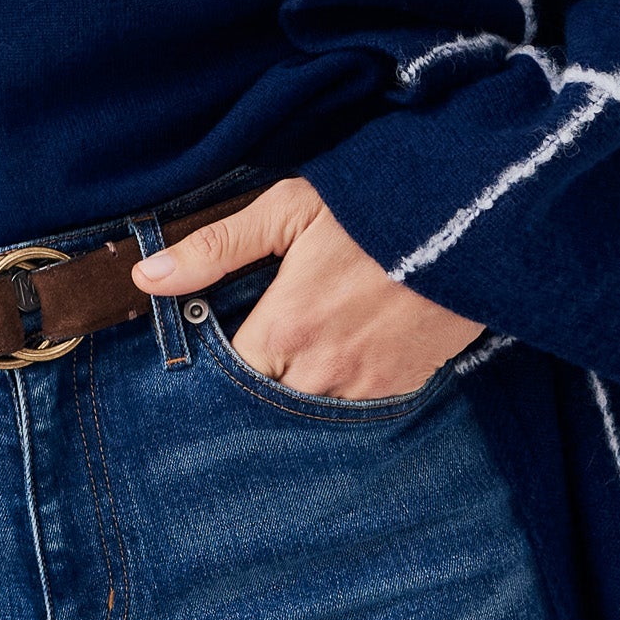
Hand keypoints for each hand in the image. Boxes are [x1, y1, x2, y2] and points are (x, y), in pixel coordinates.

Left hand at [129, 176, 485, 398]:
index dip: (222, 361)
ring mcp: (369, 385)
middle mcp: (324, 370)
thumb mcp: (288, 210)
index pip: (231, 375)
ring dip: (303, 388)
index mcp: (287, 326)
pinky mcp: (407, 386)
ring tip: (305, 350)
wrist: (471, 216)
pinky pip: (360, 410)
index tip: (224, 339)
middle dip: (261, 381)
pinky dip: (346, 390)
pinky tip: (345, 355)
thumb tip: (148, 277)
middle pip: (269, 403)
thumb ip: (216, 248)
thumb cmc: (371, 205)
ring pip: (314, 414)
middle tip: (267, 343)